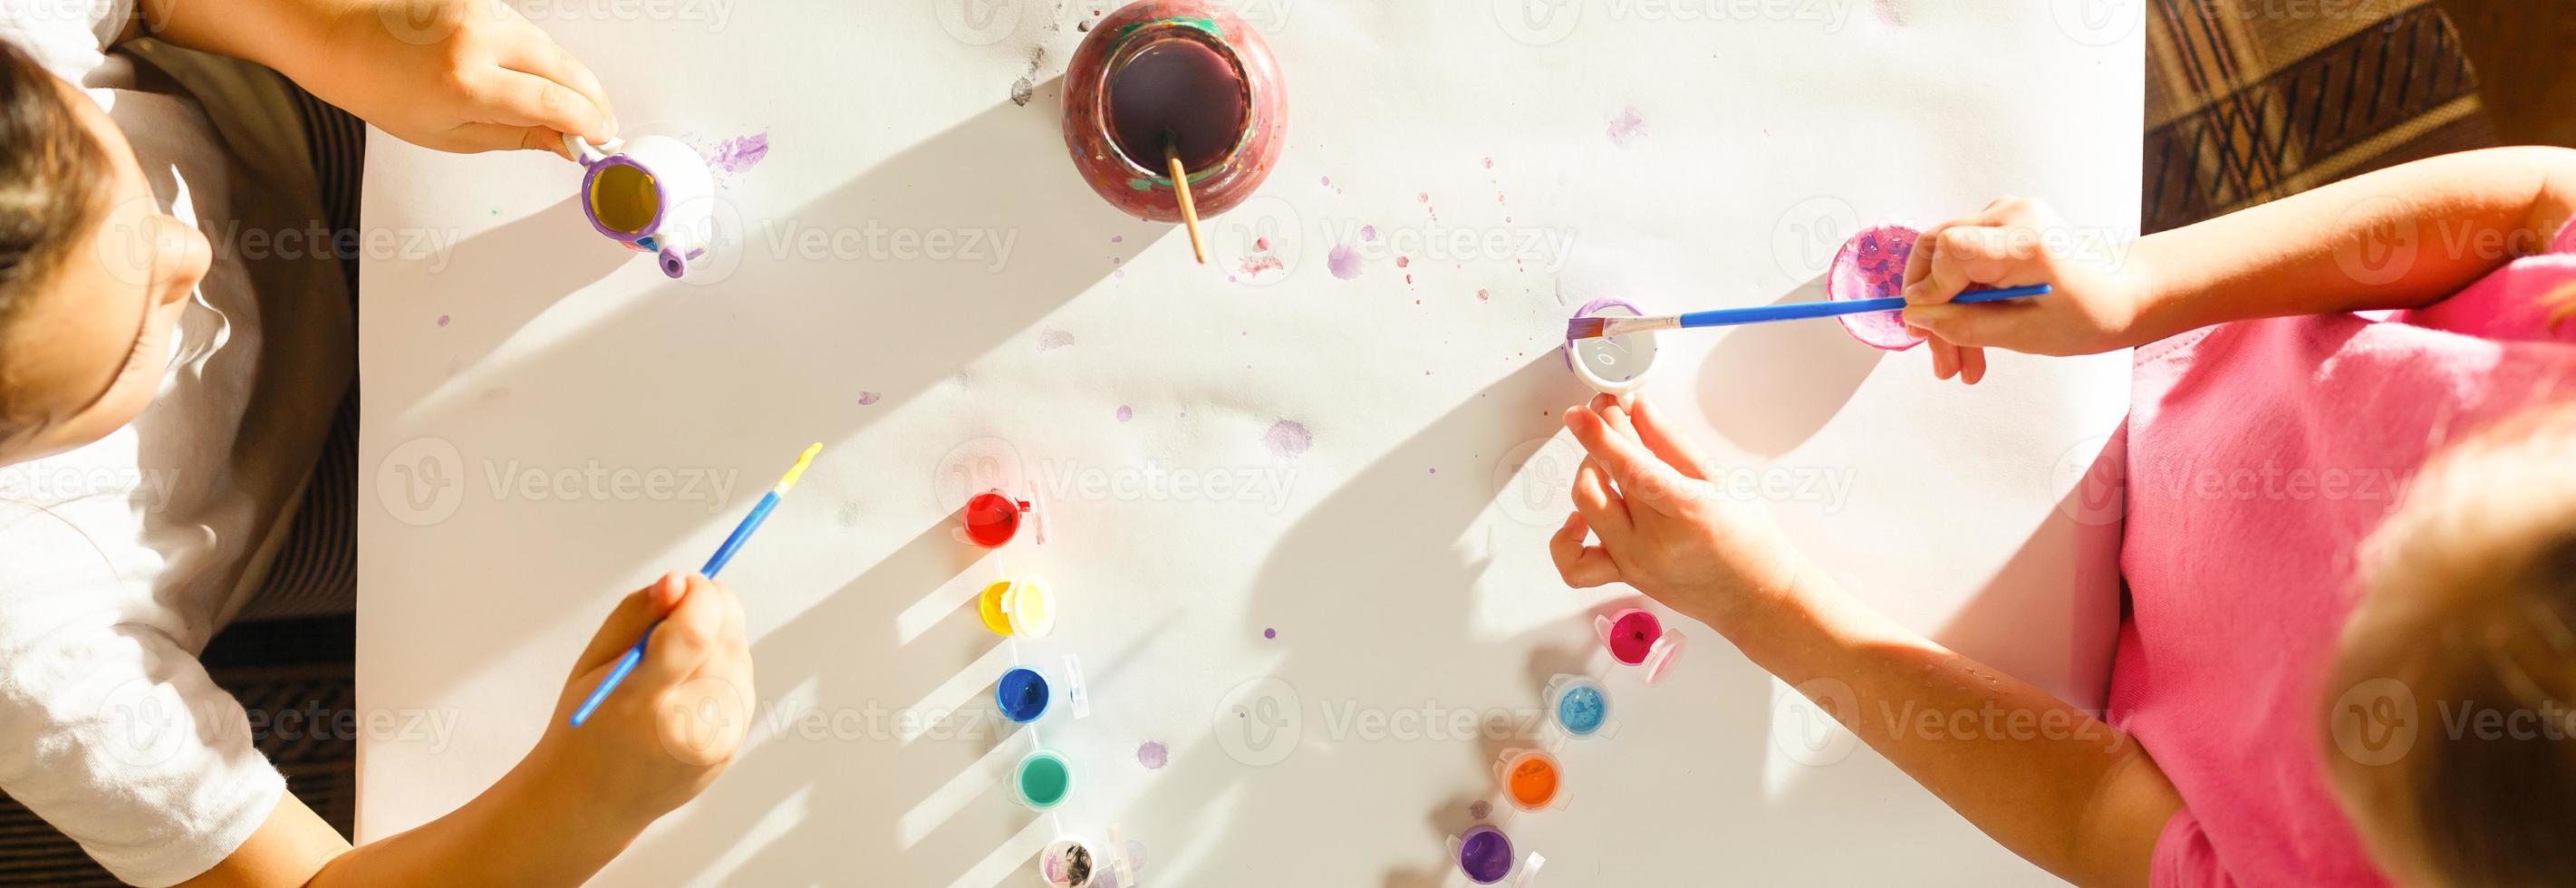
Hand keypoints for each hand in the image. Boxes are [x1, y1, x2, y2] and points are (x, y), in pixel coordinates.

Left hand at [310, 0, 614, 157]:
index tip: (601, 139)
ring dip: (568, 78)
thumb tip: (567, 142)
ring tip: (564, 107)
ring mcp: (481, 12)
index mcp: (465, 83)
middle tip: (600, 125)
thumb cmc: (382, 90)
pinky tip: (530, 75)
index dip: (589, 123)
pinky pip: (529, 29)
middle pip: (566, 69)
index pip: (554, 103)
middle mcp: (477, 39)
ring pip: (552, 48)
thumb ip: (518, 137)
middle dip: (592, 100)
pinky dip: (540, 55)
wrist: (343, 39)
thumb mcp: (451, 136)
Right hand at [523, 572, 751, 821]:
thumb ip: (637, 614)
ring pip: (740, 652)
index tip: (681, 585)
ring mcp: (717, 740)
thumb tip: (679, 581)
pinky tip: (687, 688)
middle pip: (728, 636)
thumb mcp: (594, 662)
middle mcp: (687, 724)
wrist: (593, 802)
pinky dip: (722, 668)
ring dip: (716, 639)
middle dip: (708, 607)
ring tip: (673, 664)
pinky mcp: (733, 746)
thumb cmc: (588, 724)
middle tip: (675, 611)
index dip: (698, 594)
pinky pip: (742, 680)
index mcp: (639, 701)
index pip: (696, 632)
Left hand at [1550, 394, 1809, 633]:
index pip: (1631, 468)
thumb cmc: (1748, 538)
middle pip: (1604, 482)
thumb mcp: (1721, 480)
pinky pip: (1576, 565)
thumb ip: (1672, 443)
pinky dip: (1566, 539)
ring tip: (1608, 463)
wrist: (1755, 597)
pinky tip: (1582, 518)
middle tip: (1609, 418)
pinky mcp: (1624, 577)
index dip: (1601, 436)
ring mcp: (1634, 563)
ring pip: (1585, 510)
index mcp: (1688, 512)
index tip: (1582, 411)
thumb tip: (1638, 408)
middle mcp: (1654, 542)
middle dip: (1598, 442)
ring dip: (1589, 475)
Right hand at [1897, 196, 2156, 383]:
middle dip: (1931, 309)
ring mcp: (2007, 216)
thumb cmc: (2093, 313)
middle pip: (1937, 252)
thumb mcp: (2028, 334)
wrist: (2131, 291)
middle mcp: (2011, 216)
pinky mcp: (2005, 226)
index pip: (1948, 247)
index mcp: (2024, 241)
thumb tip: (1915, 318)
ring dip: (1947, 313)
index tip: (1930, 330)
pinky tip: (1972, 341)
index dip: (1928, 288)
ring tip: (1960, 366)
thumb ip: (1966, 325)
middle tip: (1941, 363)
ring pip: (1946, 262)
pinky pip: (1964, 261)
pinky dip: (1963, 299)